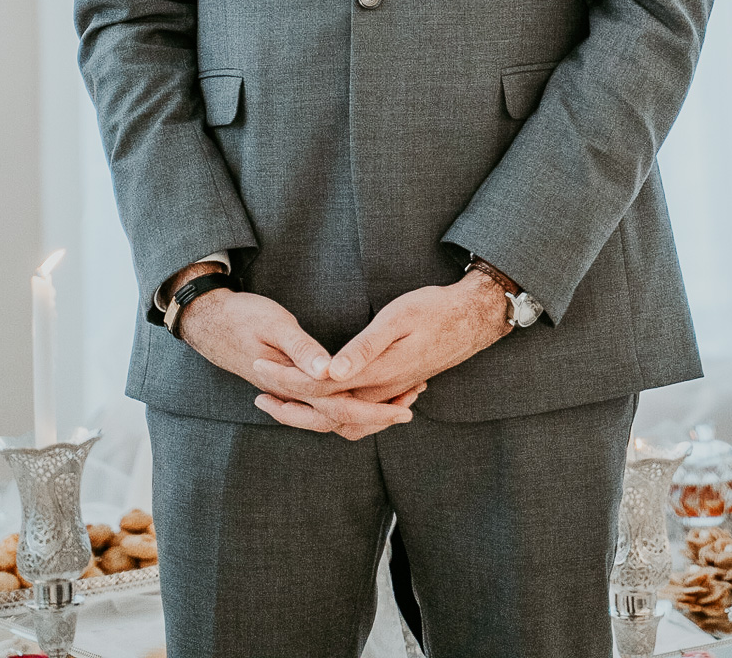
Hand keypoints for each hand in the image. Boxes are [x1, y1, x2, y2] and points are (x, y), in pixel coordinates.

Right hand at [179, 287, 422, 438]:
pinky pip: (321, 404)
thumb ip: (302, 350)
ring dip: (364, 412)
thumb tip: (330, 373)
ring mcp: (288, 392)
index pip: (340, 409)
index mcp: (291, 384)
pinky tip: (361, 391)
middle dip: (377, 416)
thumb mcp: (274, 325)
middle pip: (340, 420)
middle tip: (411, 406)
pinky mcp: (288, 383)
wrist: (208, 320)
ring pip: (331, 416)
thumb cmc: (242, 317)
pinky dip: (346, 403)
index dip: (376, 410)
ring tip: (397, 400)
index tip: (406, 408)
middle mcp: (291, 396)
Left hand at [255, 270, 508, 413]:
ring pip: (343, 421)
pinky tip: (327, 399)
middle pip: (326, 413)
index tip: (258, 367)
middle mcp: (382, 393)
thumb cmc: (435, 310)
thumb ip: (364, 349)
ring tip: (283, 400)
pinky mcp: (396, 390)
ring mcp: (390, 394)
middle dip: (289, 405)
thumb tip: (328, 373)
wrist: (473, 319)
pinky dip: (336, 415)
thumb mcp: (398, 318)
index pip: (320, 387)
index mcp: (377, 375)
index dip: (286, 379)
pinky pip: (360, 415)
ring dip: (311, 414)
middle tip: (259, 394)